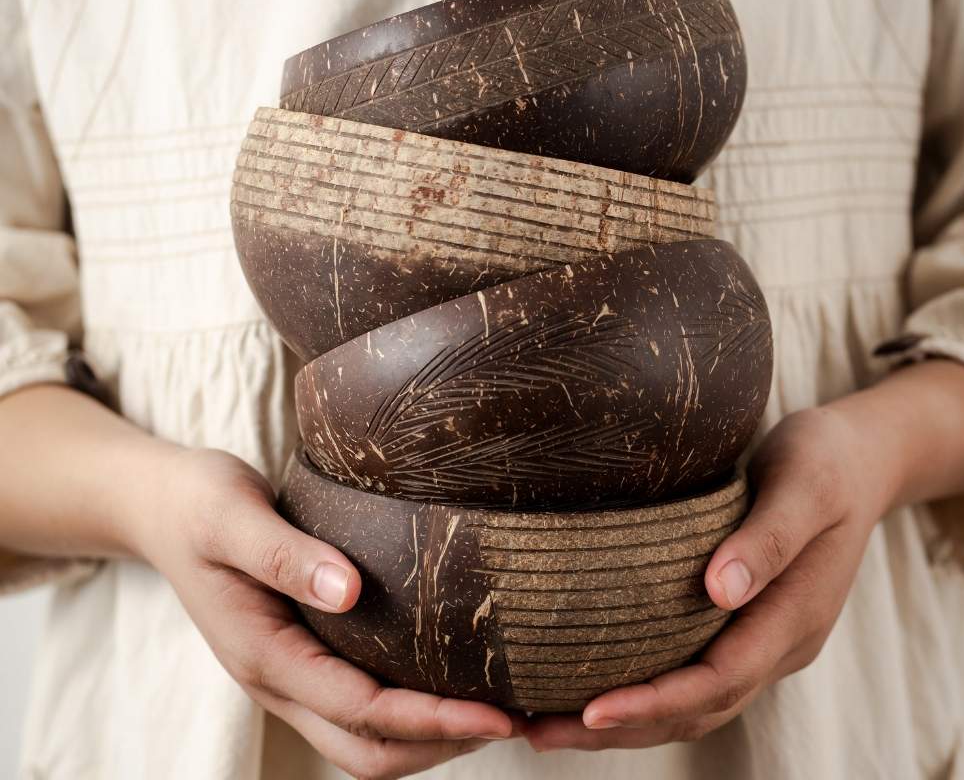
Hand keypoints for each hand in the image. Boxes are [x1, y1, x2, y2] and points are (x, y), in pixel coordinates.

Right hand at [137, 448, 515, 778]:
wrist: (162, 507)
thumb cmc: (197, 504)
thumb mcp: (232, 517)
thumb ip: (285, 556)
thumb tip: (351, 591)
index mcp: (262, 654)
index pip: (358, 710)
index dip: (430, 720)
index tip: (495, 715)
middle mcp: (275, 679)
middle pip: (364, 751)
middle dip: (438, 746)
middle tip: (511, 719)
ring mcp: (286, 674)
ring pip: (359, 740)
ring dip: (425, 739)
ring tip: (493, 709)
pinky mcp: (299, 655)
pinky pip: (356, 706)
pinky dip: (405, 711)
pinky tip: (447, 675)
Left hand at [526, 401, 891, 750]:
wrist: (860, 460)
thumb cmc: (826, 461)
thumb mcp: (805, 485)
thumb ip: (768, 538)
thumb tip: (720, 590)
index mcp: (793, 616)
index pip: (717, 680)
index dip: (654, 701)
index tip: (590, 710)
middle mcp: (779, 641)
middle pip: (697, 709)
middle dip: (622, 728)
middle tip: (539, 731)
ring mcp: (766, 636)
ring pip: (694, 701)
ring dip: (628, 720)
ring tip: (549, 722)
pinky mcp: (747, 620)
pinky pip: (694, 670)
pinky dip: (647, 686)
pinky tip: (598, 674)